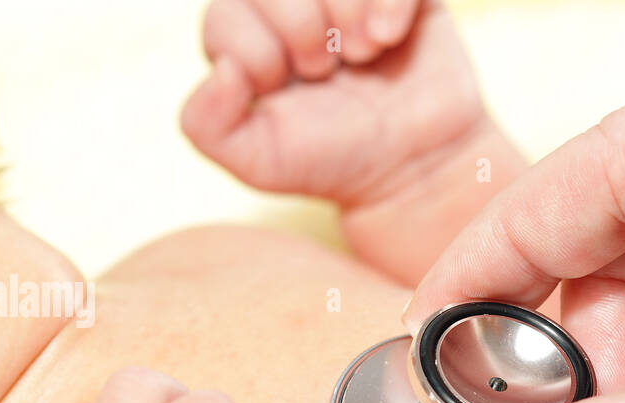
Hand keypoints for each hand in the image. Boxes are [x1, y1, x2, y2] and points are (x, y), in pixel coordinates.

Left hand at [181, 0, 482, 207]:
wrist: (417, 165)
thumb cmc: (337, 158)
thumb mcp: (261, 161)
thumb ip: (207, 126)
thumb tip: (221, 69)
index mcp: (249, 38)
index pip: (225, 13)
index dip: (256, 54)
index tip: (285, 88)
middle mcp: (291, 6)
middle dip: (299, 27)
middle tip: (324, 70)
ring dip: (345, 11)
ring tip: (362, 53)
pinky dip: (389, 0)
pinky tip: (390, 36)